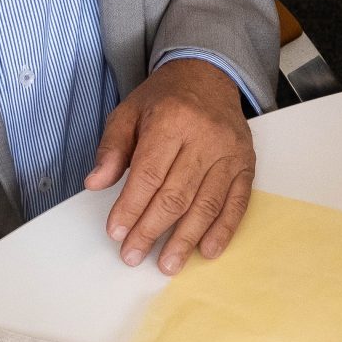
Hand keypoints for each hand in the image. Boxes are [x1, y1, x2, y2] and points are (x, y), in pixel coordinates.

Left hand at [85, 57, 252, 273]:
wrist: (208, 76)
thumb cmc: (165, 99)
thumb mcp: (128, 112)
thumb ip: (111, 148)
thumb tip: (95, 183)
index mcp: (172, 120)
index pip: (149, 174)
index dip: (131, 207)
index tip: (116, 232)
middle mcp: (205, 137)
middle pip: (176, 194)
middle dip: (152, 230)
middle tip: (133, 255)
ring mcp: (230, 153)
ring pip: (206, 204)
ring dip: (186, 239)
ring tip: (167, 264)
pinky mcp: (247, 164)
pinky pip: (237, 202)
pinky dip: (223, 229)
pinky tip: (207, 250)